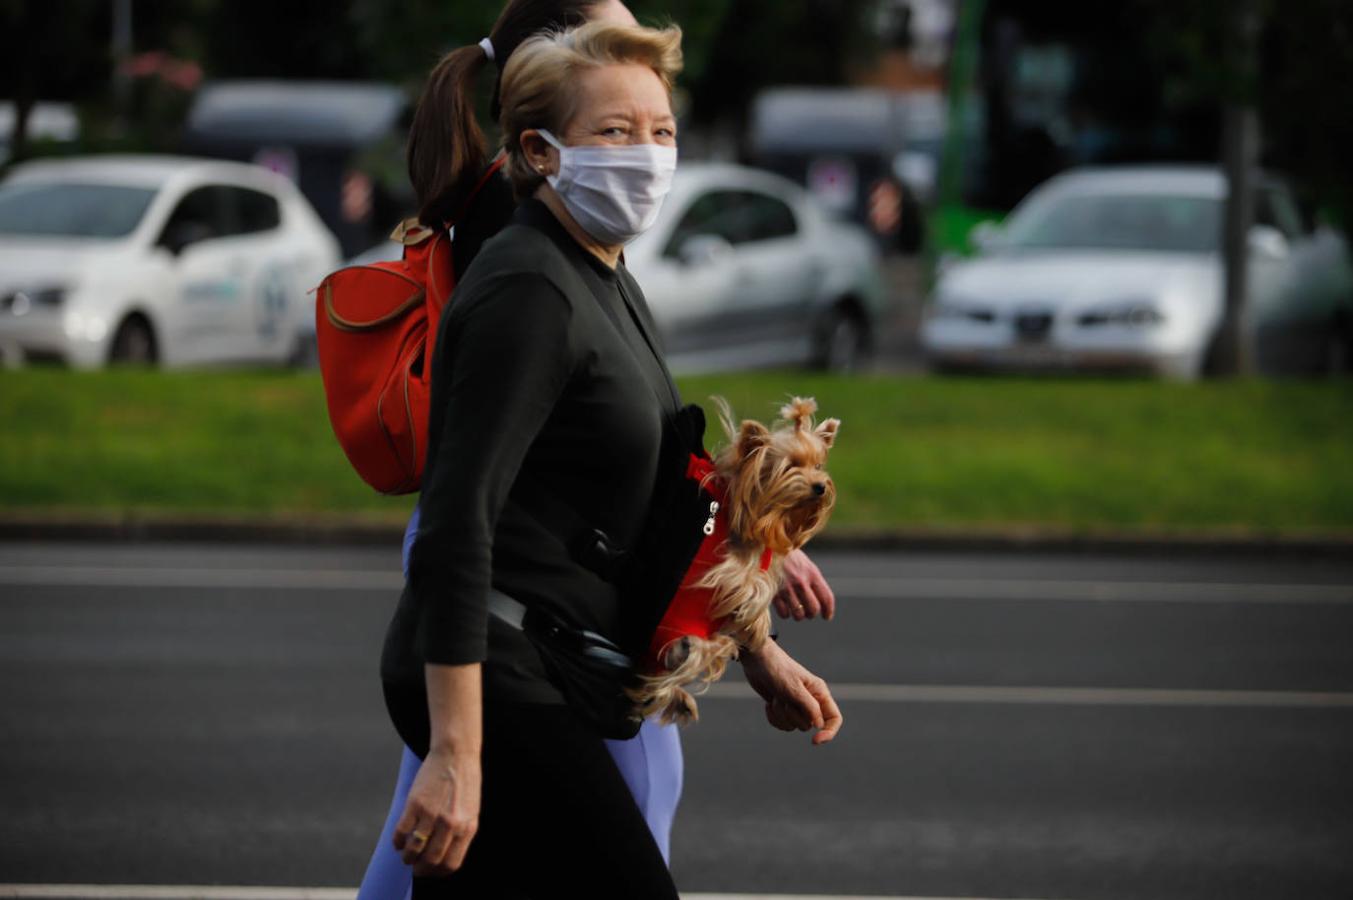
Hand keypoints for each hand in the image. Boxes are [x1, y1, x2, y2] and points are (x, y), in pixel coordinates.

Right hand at [392, 745, 481, 874]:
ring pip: (414, 850)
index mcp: (467, 827)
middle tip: (415, 866)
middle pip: (431, 861)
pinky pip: (401, 833)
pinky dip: (397, 842)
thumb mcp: (471, 810)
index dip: (437, 872)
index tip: (430, 870)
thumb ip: (460, 832)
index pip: (451, 864)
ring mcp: (432, 815)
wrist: (456, 753)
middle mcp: (450, 824)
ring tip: (407, 855)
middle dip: (420, 869)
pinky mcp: (415, 804)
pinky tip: (399, 841)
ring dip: (407, 858)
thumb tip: (445, 856)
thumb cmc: (465, 782)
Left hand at [739, 639, 841, 744]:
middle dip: (793, 715)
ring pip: (793, 726)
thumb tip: (820, 725)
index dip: (829, 732)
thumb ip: (809, 707)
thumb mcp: (794, 688)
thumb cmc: (778, 670)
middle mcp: (810, 700)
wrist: (757, 660)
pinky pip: (781, 725)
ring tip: (776, 696)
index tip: (815, 740)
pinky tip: (769, 703)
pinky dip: (773, 717)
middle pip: (809, 725)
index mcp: (819, 692)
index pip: (834, 718)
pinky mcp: (782, 708)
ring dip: (781, 714)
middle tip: (784, 697)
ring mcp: (796, 705)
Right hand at [773, 549, 835, 620]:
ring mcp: (787, 588)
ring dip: (798, 615)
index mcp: (812, 573)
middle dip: (811, 613)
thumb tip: (819, 600)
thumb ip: (811, 579)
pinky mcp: (773, 593)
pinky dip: (785, 613)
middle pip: (813, 609)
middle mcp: (801, 581)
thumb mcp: (803, 563)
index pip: (826, 597)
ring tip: (794, 609)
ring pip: (799, 614)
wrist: (764, 545)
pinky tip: (783, 607)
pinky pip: (784, 613)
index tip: (826, 616)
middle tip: (807, 611)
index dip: (829, 610)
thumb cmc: (785, 555)